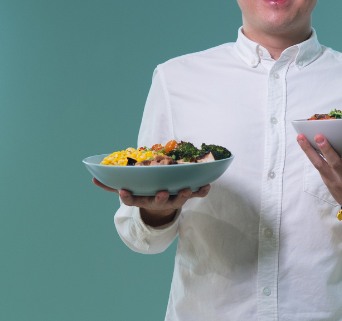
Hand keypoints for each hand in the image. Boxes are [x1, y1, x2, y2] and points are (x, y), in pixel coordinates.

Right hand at [92, 178, 209, 226]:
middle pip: (158, 202)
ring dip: (183, 195)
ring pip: (178, 200)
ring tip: (188, 189)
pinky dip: (202, 192)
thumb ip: (112, 184)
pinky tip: (207, 186)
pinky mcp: (186, 196)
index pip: (132, 200)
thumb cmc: (144, 192)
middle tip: (162, 192)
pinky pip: (196, 195)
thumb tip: (93, 178)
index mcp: (141, 199)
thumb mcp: (130, 190)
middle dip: (160, 198)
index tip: (123, 191)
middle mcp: (156, 201)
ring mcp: (173, 200)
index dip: (127, 197)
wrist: (163, 205)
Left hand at [296, 134, 341, 215]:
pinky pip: (318, 168)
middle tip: (319, 136)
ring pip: (320, 166)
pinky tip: (304, 146)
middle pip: (335, 164)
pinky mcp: (327, 182)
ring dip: (309, 151)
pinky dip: (311, 157)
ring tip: (301, 138)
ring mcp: (335, 182)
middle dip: (327, 150)